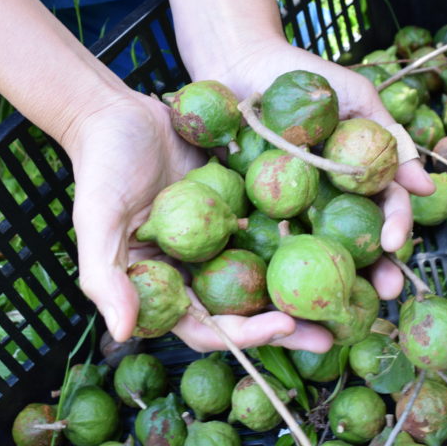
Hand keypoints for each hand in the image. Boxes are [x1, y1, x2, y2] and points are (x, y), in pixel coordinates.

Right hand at [65, 91, 332, 352]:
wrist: (116, 110)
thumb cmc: (99, 167)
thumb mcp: (96, 222)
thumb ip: (105, 278)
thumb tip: (124, 333)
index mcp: (165, 284)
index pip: (209, 326)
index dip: (246, 335)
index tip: (286, 326)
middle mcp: (197, 268)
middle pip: (248, 307)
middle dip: (290, 322)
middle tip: (333, 330)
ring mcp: (220, 237)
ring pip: (268, 270)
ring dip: (304, 283)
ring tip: (350, 289)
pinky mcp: (238, 203)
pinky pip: (272, 222)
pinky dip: (301, 232)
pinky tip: (339, 234)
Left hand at [189, 37, 435, 300]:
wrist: (240, 63)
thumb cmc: (303, 74)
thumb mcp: (354, 97)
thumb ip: (388, 135)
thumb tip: (425, 186)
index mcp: (355, 177)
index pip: (383, 209)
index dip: (395, 227)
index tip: (395, 243)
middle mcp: (326, 199)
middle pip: (355, 242)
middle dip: (374, 272)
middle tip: (384, 293)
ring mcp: (288, 207)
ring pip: (313, 251)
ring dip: (329, 281)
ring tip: (340, 305)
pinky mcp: (248, 209)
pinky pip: (260, 239)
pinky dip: (271, 263)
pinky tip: (278, 288)